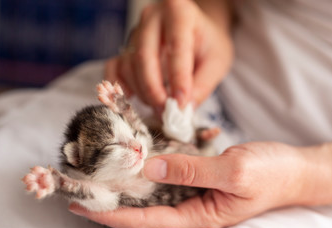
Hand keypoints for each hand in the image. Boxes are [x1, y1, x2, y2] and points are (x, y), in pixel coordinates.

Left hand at [69, 142, 318, 227]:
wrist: (292, 167)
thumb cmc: (270, 174)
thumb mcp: (233, 173)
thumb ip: (192, 170)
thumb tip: (151, 168)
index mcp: (198, 215)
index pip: (146, 219)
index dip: (114, 214)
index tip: (84, 207)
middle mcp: (190, 203)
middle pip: (143, 204)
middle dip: (112, 198)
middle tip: (80, 190)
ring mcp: (192, 186)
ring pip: (153, 185)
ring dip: (127, 176)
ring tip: (98, 168)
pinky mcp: (196, 171)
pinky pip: (168, 166)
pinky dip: (151, 157)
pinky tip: (135, 149)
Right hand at [105, 0, 232, 112]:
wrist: (194, 32)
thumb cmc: (207, 44)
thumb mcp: (217, 61)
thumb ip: (203, 85)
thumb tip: (184, 109)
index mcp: (180, 12)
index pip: (176, 48)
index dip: (178, 79)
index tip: (181, 104)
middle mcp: (152, 17)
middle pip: (144, 57)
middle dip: (154, 89)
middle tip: (165, 111)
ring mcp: (135, 32)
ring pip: (128, 66)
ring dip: (141, 92)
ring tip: (159, 105)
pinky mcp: (125, 48)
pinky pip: (114, 68)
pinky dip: (120, 87)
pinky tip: (131, 98)